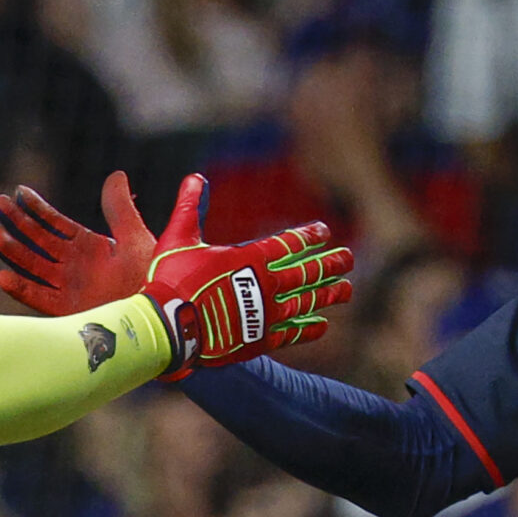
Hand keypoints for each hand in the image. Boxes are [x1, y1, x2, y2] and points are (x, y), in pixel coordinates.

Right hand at [0, 172, 156, 315]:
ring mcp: (69, 287)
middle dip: (16, 223)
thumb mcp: (135, 236)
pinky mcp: (69, 311)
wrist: (162, 311)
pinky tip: (2, 276)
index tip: (18, 191)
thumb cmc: (154, 276)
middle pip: (37, 241)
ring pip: (33, 266)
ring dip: (12, 252)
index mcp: (88, 246)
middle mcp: (74, 266)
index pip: (55, 223)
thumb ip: (120, 208)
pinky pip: (39, 299)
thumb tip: (115, 175)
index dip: (36, 207)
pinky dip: (21, 289)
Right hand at [141, 175, 353, 371]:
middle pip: (306, 273)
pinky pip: (292, 333)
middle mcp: (265, 285)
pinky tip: (323, 325)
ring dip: (328, 294)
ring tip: (346, 290)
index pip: (288, 244)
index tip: (324, 231)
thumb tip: (195, 177)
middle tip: (348, 259)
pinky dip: (309, 328)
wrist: (168, 326)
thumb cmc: (170, 279)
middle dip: (330, 264)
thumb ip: (190, 207)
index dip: (308, 236)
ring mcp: (265, 314)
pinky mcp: (259, 339)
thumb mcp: (179, 237)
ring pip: (306, 302)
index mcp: (249, 259)